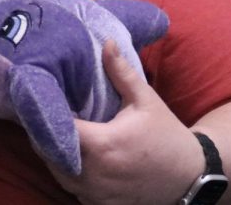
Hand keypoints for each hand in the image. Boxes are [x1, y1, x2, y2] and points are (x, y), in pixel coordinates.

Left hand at [49, 40, 200, 204]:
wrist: (191, 178)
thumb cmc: (167, 135)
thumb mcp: (146, 101)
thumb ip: (121, 73)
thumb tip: (107, 42)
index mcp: (104, 145)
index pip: (58, 130)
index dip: (44, 114)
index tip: (38, 98)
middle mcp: (95, 173)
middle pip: (50, 152)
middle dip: (44, 132)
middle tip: (42, 111)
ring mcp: (96, 193)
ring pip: (57, 172)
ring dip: (53, 153)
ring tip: (53, 130)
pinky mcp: (100, 204)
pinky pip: (71, 187)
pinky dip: (67, 172)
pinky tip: (70, 154)